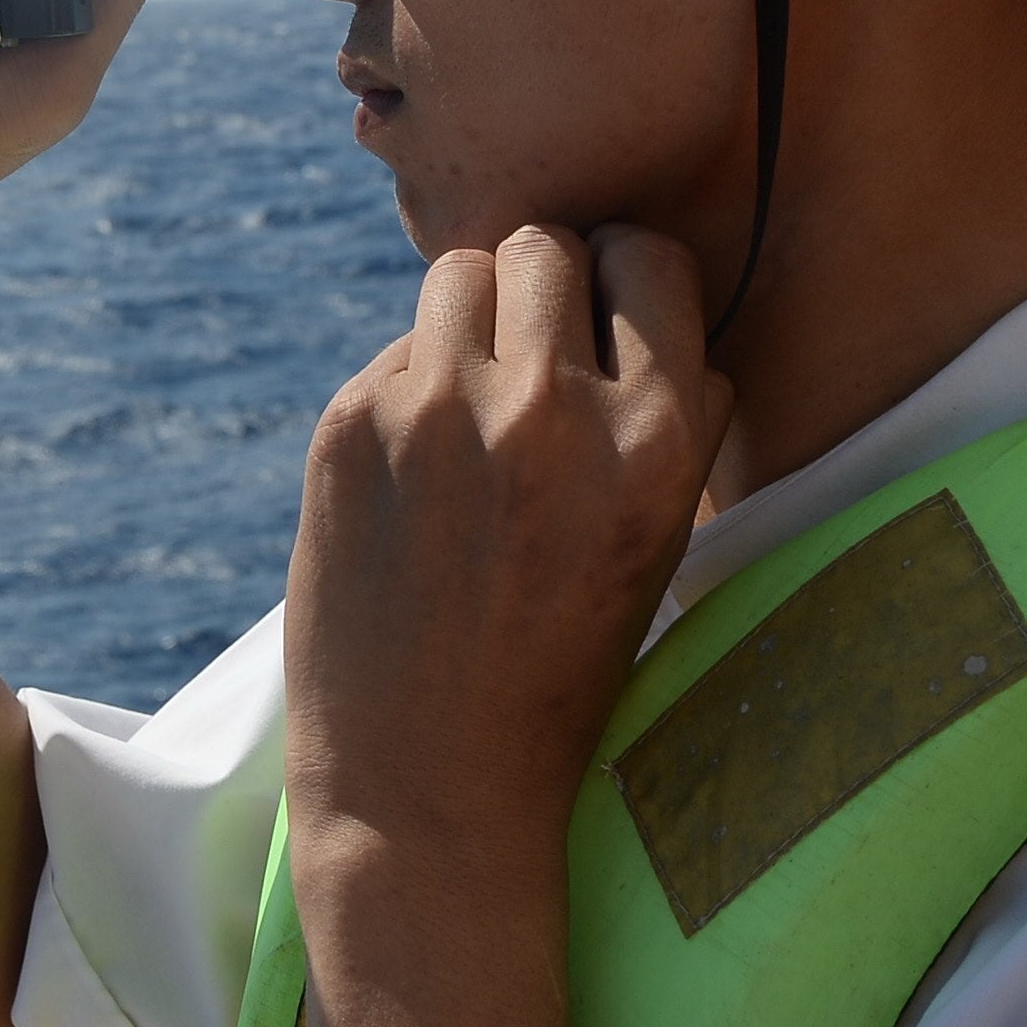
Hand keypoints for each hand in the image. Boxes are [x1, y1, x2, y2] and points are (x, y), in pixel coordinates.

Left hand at [283, 224, 731, 902]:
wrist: (428, 781)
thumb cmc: (561, 669)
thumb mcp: (659, 549)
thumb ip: (678, 425)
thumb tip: (671, 318)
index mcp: (652, 441)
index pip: (649, 258)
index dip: (628, 281)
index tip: (611, 316)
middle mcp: (548, 410)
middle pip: (546, 246)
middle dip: (546, 289)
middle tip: (536, 357)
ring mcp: (437, 412)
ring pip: (460, 273)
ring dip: (472, 318)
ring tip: (475, 401)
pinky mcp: (349, 426)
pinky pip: (396, 350)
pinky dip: (410, 388)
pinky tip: (418, 475)